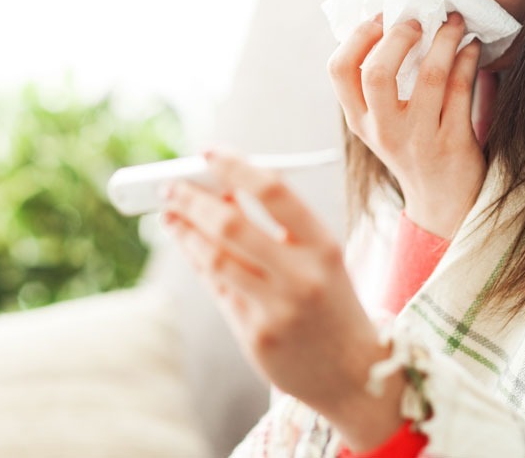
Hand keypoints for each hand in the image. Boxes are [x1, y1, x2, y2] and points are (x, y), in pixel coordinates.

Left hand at [161, 148, 404, 450]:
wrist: (354, 372)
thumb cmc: (332, 302)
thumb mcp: (321, 259)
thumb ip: (278, 228)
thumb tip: (222, 190)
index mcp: (324, 246)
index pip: (274, 192)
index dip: (236, 166)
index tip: (208, 152)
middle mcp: (302, 276)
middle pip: (232, 225)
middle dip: (194, 200)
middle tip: (170, 185)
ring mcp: (277, 309)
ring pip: (215, 259)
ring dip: (185, 231)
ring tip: (170, 214)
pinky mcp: (256, 336)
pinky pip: (217, 289)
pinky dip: (198, 260)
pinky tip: (188, 244)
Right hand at [328, 13, 485, 237]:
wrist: (443, 203)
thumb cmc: (413, 148)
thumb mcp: (382, 123)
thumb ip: (378, 83)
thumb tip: (392, 19)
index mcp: (359, 120)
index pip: (339, 70)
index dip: (358, 36)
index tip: (381, 17)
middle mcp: (384, 131)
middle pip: (377, 73)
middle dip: (400, 36)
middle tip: (419, 20)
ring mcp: (419, 139)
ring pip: (431, 77)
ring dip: (445, 40)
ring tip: (454, 22)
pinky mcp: (453, 143)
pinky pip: (461, 90)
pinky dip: (467, 60)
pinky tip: (472, 47)